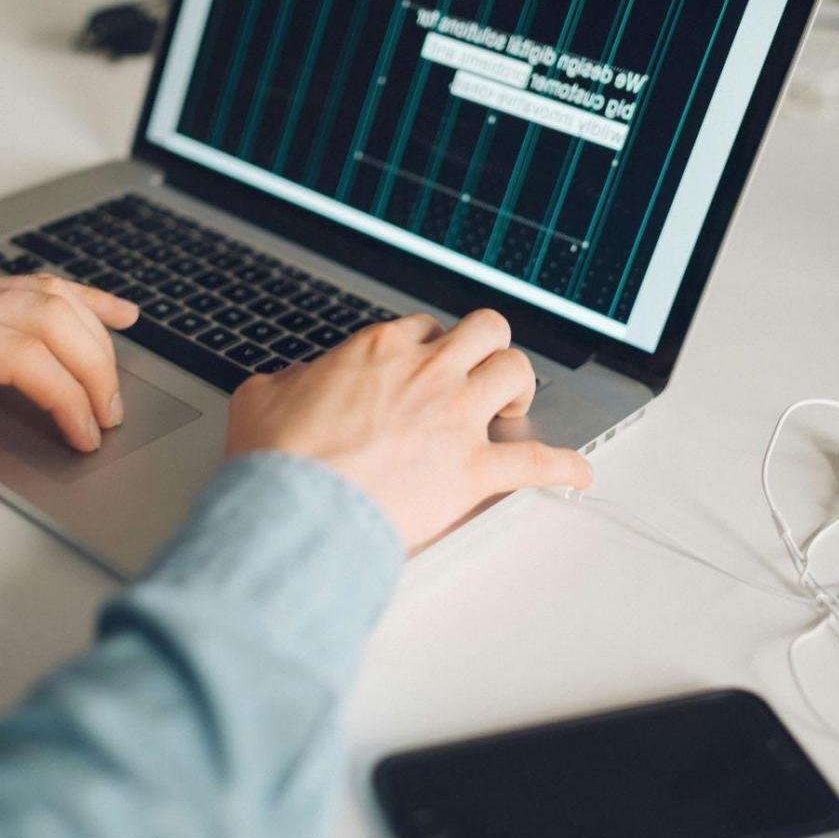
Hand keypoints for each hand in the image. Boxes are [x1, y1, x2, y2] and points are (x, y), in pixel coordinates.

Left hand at [0, 263, 138, 496]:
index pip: (24, 357)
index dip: (65, 398)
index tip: (81, 436)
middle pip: (55, 322)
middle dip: (95, 373)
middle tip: (108, 421)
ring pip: (57, 299)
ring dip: (96, 341)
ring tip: (113, 389)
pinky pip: (44, 283)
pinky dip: (88, 299)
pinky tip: (119, 314)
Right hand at [225, 310, 592, 549]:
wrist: (296, 510)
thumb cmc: (277, 459)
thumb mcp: (261, 396)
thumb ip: (289, 380)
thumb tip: (299, 382)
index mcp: (378, 351)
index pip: (425, 327)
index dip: (430, 346)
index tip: (426, 366)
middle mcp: (427, 373)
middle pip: (487, 332)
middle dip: (488, 349)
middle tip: (480, 374)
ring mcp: (455, 419)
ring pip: (518, 373)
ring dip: (521, 389)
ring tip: (514, 410)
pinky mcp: (473, 470)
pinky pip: (537, 461)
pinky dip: (563, 466)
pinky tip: (578, 471)